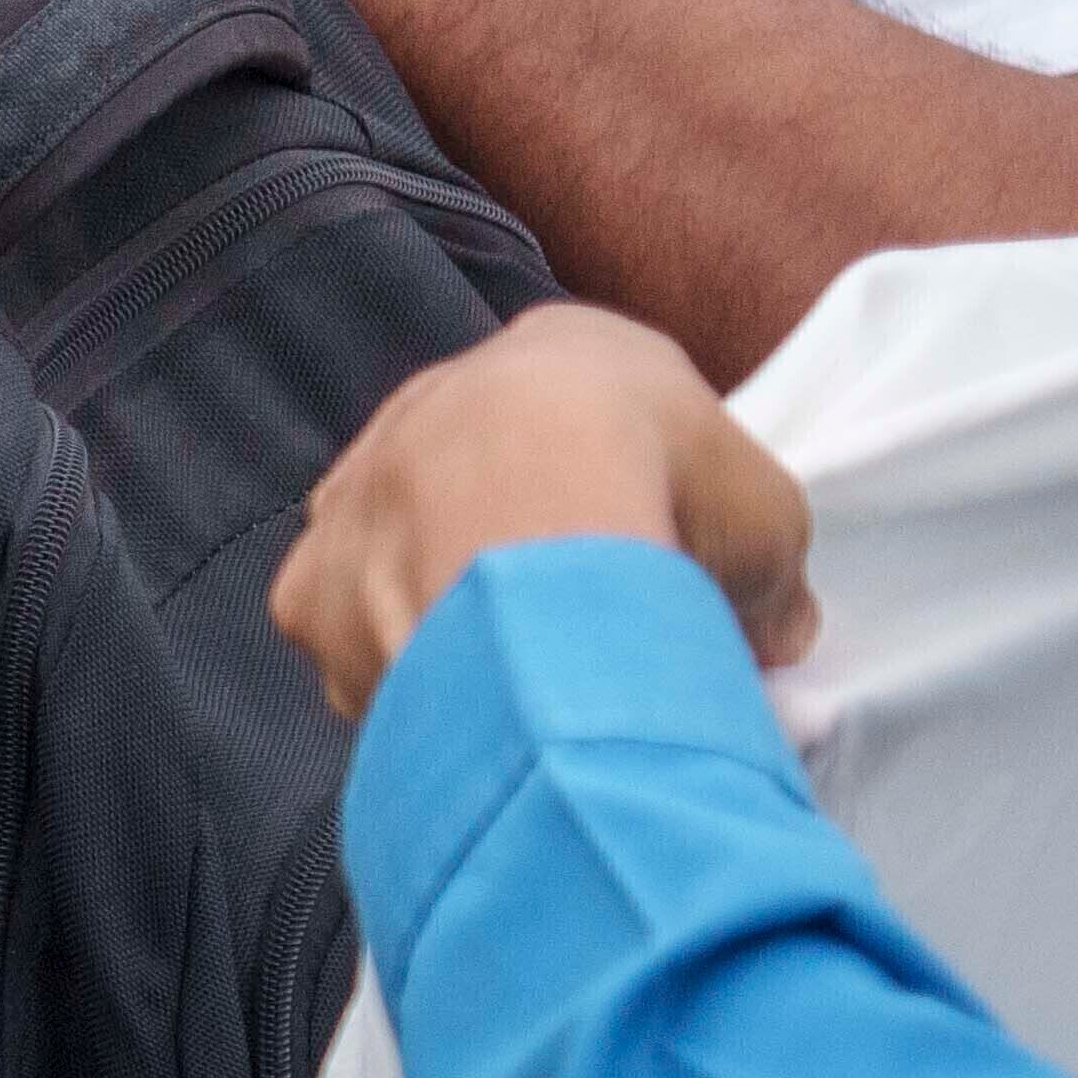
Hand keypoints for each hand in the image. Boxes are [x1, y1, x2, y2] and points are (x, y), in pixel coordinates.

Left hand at [275, 301, 813, 718]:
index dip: (641, 519)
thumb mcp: (768, 524)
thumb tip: (769, 637)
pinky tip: (470, 721)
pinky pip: (360, 650)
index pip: (598, 434)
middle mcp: (429, 408)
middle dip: (540, 572)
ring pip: (412, 574)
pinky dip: (412, 687)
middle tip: (598, 648)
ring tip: (535, 694)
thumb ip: (762, 577)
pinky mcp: (309, 589)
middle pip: (489, 503)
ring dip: (465, 626)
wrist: (536, 516)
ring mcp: (354, 498)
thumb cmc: (666, 485)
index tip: (666, 586)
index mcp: (551, 356)